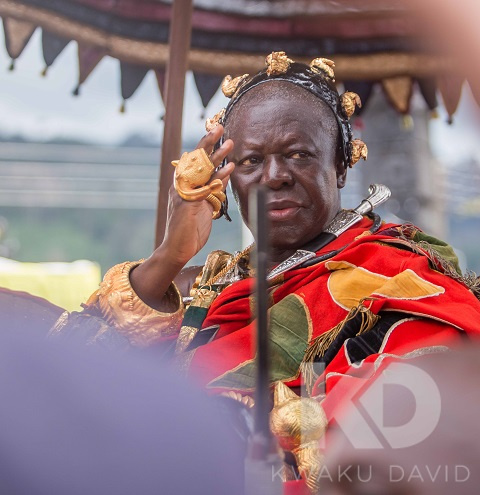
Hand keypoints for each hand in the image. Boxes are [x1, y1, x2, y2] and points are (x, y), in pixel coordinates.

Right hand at [130, 125, 233, 309]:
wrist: (177, 249)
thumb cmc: (189, 229)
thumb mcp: (203, 205)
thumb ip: (210, 190)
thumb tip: (223, 175)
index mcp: (184, 184)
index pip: (195, 160)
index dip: (205, 145)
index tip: (215, 131)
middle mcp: (182, 186)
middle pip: (196, 159)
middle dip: (209, 142)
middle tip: (220, 126)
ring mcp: (185, 194)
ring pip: (202, 170)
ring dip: (218, 156)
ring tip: (230, 143)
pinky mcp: (189, 205)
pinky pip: (206, 188)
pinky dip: (219, 178)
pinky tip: (229, 169)